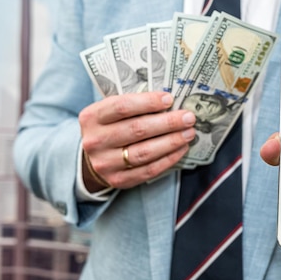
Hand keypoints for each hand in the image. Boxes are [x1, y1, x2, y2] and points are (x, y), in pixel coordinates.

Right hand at [79, 91, 195, 190]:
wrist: (93, 158)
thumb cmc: (110, 128)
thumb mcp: (111, 112)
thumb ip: (134, 105)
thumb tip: (169, 102)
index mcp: (92, 117)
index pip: (122, 107)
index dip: (148, 102)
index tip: (169, 99)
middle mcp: (95, 141)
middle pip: (137, 129)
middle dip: (167, 123)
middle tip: (188, 118)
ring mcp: (105, 163)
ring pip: (144, 152)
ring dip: (171, 141)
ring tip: (188, 133)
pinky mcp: (118, 180)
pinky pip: (148, 170)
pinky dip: (168, 159)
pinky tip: (181, 148)